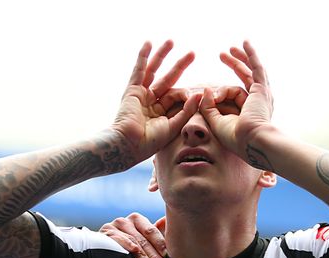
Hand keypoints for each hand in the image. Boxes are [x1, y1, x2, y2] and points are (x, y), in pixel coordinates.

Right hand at [100, 213, 165, 257]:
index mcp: (137, 220)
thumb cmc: (126, 247)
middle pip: (143, 239)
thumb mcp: (141, 240)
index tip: (169, 255)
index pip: (151, 231)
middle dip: (154, 254)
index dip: (161, 244)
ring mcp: (113, 226)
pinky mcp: (104, 233)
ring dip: (143, 256)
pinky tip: (134, 250)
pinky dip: (126, 244)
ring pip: (132, 241)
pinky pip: (117, 238)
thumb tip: (167, 223)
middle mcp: (125, 221)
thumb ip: (156, 235)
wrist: (102, 251)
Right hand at [112, 40, 201, 164]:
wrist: (128, 146)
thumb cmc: (149, 142)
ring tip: (172, 41)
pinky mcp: (132, 90)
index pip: (176, 96)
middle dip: (180, 66)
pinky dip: (143, 57)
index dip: (187, 94)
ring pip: (154, 70)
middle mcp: (150, 101)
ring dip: (162, 55)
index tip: (197, 94)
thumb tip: (199, 94)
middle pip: (168, 79)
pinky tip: (149, 44)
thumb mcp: (173, 126)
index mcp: (160, 112)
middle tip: (193, 53)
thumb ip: (187, 110)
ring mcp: (141, 94)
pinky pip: (139, 70)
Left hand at [200, 41, 274, 168]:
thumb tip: (206, 89)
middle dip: (234, 65)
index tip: (210, 93)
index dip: (221, 91)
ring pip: (251, 71)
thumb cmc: (237, 139)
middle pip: (246, 78)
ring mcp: (262, 94)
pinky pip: (256, 67)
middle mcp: (259, 101)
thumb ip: (209, 106)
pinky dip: (251, 54)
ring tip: (231, 48)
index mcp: (250, 111)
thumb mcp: (216, 122)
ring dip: (241, 58)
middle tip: (223, 54)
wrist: (252, 142)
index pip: (236, 94)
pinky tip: (245, 43)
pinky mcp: (261, 89)